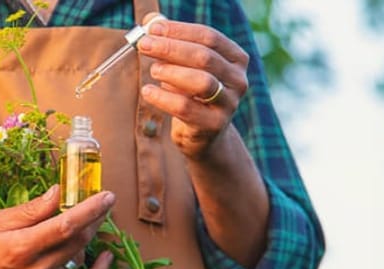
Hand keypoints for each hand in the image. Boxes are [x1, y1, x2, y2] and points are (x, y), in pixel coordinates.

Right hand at [0, 185, 116, 268]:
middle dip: (94, 219)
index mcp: (21, 247)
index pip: (67, 225)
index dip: (91, 209)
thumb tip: (58, 191)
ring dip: (85, 241)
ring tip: (77, 229)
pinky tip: (106, 257)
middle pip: (79, 240)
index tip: (107, 196)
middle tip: (98, 205)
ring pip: (79, 258)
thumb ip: (31, 209)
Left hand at [136, 12, 250, 160]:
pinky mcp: (214, 125)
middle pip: (205, 57)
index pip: (210, 37)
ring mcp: (229, 104)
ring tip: (153, 69)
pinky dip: (163, 97)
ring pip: (201, 82)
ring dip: (171, 72)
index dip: (180, 31)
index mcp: (236, 58)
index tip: (153, 29)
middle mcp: (238, 80)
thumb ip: (171, 39)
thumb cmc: (192, 91)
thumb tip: (152, 21)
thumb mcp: (185, 64)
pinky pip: (186, 108)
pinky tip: (148, 91)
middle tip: (144, 45)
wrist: (204, 132)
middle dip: (171, 48)